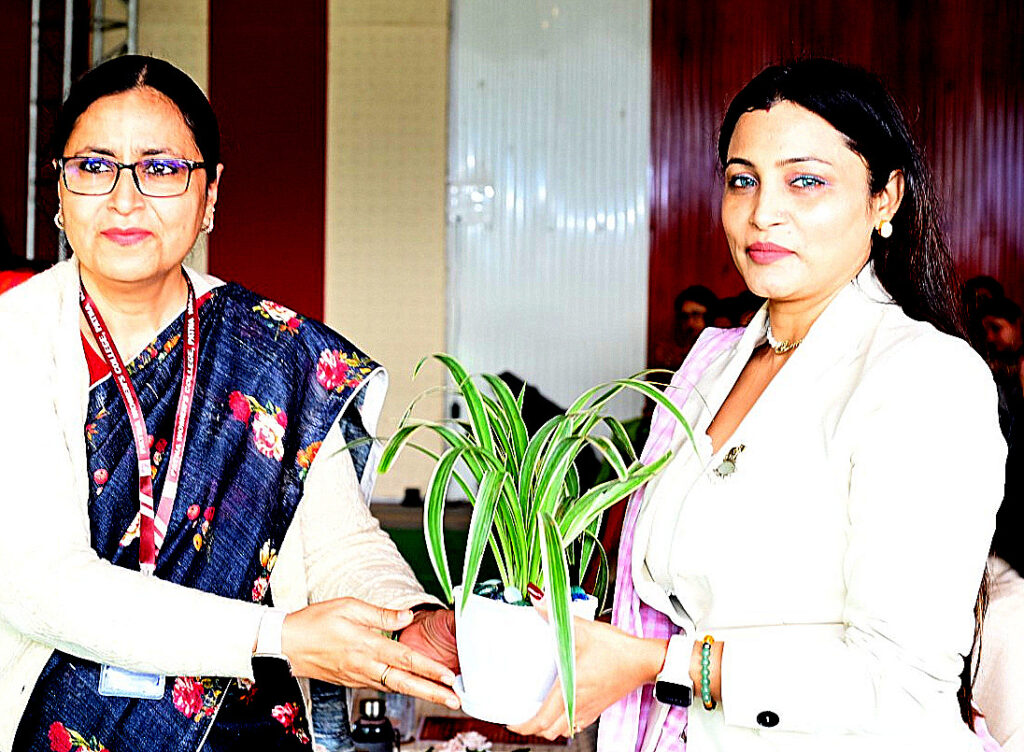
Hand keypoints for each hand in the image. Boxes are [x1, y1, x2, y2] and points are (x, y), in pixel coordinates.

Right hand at [282, 597, 459, 708]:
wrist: (285, 645)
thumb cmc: (314, 622)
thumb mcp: (349, 606)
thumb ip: (381, 614)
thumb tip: (406, 616)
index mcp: (366, 645)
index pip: (405, 659)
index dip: (429, 669)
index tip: (448, 676)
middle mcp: (365, 666)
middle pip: (405, 683)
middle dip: (433, 692)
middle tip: (455, 699)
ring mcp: (358, 676)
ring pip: (395, 687)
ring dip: (420, 692)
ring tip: (441, 695)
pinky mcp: (352, 681)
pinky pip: (381, 686)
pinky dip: (400, 688)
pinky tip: (413, 686)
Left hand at [507, 596, 666, 739]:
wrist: (644, 661)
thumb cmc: (618, 649)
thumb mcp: (584, 629)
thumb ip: (557, 616)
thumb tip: (538, 602)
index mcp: (570, 689)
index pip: (542, 720)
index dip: (523, 726)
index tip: (511, 722)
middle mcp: (578, 704)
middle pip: (549, 731)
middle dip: (532, 728)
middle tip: (520, 715)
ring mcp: (589, 709)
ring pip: (563, 730)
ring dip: (548, 727)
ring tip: (537, 713)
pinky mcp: (598, 708)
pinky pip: (576, 725)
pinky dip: (564, 723)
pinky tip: (561, 709)